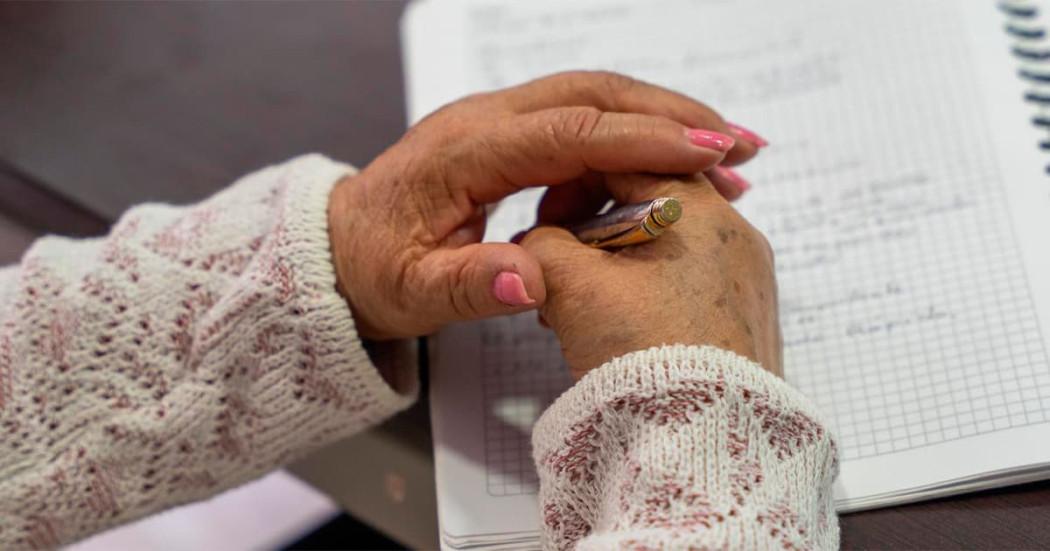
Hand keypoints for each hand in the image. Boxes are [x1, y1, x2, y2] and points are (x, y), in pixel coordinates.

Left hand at [328, 71, 764, 338]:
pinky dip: (635, 135)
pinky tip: (668, 168)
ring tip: (726, 157)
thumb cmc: (371, 269)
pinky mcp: (510, 134)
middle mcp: (486, 120)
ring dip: (663, 120)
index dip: (642, 138)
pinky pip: (583, 120)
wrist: (338, 247)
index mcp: (464, 150)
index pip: (568, 130)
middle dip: (673, 115)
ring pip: (594, 99)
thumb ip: (465, 286)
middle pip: (593, 95)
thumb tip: (528, 280)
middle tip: (742, 148)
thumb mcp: (409, 293)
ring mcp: (499, 121)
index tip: (707, 153)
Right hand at [520, 173, 780, 380]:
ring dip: (615, 261)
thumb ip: (541, 244)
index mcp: (699, 208)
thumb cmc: (651, 360)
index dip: (571, 181)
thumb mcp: (573, 287)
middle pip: (648, 198)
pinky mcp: (745, 317)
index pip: (625, 156)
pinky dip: (646, 289)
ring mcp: (746, 277)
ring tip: (581, 306)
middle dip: (592, 227)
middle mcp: (736, 234)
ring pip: (665, 242)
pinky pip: (687, 279)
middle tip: (557, 264)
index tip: (542, 217)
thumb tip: (538, 240)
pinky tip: (619, 326)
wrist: (706, 446)